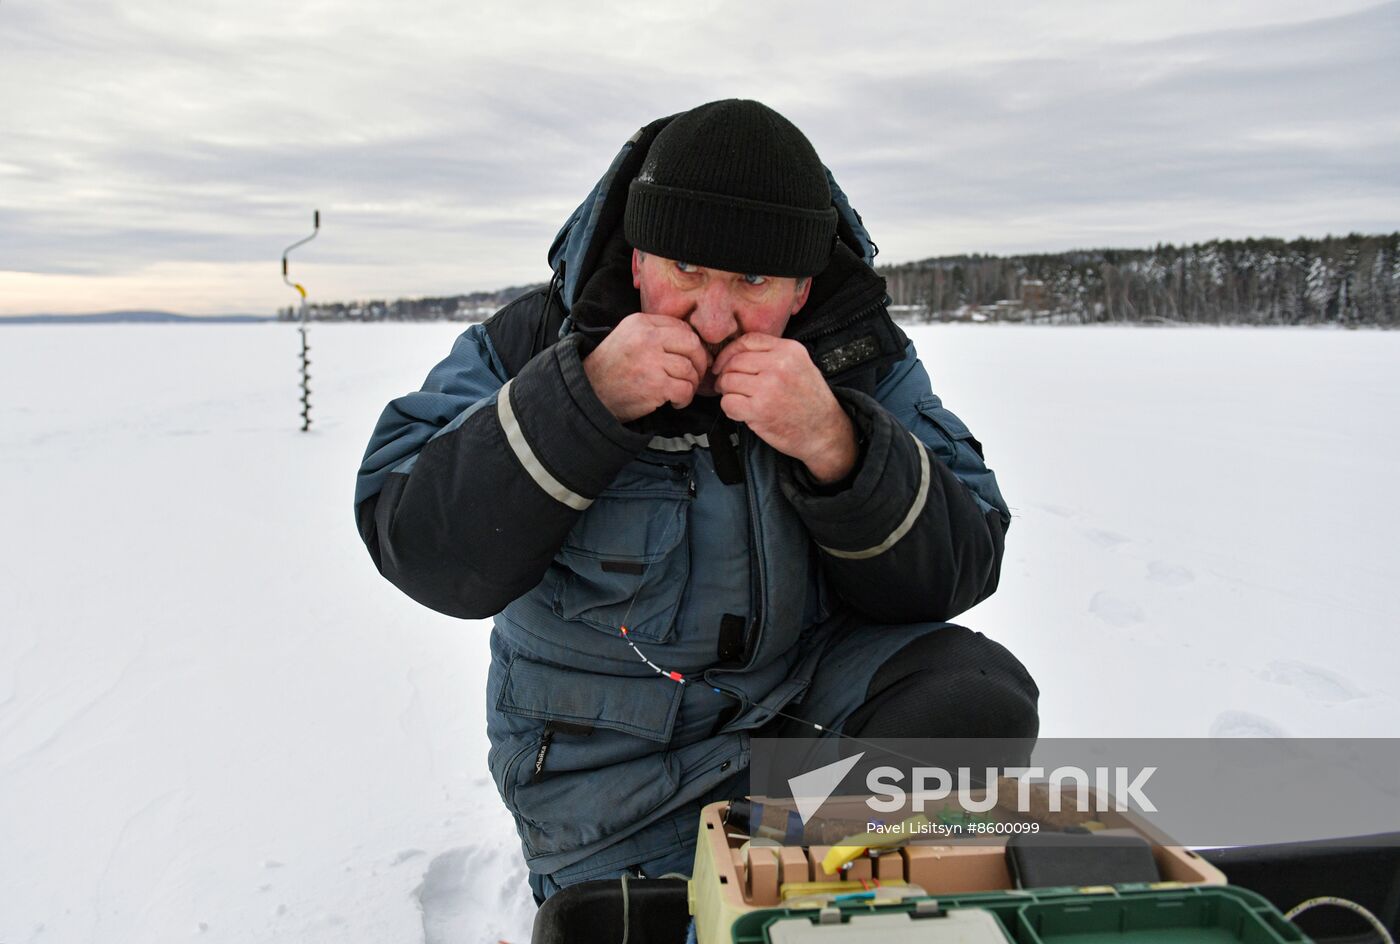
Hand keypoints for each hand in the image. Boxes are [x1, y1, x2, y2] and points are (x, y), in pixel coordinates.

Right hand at [583, 313, 710, 422]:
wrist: (588, 394)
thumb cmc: (610, 369)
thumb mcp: (627, 337)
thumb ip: (654, 333)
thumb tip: (691, 340)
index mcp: (641, 323)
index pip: (681, 326)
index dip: (693, 344)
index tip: (693, 357)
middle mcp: (647, 338)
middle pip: (692, 344)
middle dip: (700, 362)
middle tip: (695, 375)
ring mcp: (652, 361)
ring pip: (690, 369)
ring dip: (691, 384)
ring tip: (680, 391)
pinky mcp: (656, 385)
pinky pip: (685, 389)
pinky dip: (685, 399)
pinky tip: (675, 402)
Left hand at [712, 334, 857, 483]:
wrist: (825, 432)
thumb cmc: (811, 402)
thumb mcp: (800, 366)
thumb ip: (773, 355)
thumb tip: (736, 354)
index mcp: (789, 350)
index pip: (748, 340)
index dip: (730, 352)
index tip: (724, 363)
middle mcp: (779, 365)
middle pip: (734, 361)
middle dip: (725, 375)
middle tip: (727, 386)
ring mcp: (768, 387)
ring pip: (728, 381)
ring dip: (728, 392)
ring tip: (739, 400)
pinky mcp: (759, 409)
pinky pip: (728, 402)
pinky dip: (729, 409)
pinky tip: (741, 412)